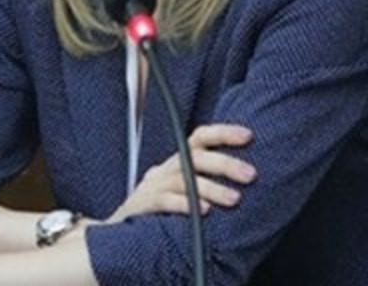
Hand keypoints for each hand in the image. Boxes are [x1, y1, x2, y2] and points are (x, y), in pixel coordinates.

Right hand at [107, 123, 255, 221]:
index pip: (199, 138)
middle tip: (250, 174)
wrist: (117, 235)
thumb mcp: (181, 192)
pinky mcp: (143, 205)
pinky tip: (204, 212)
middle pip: (195, 156)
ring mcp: (153, 186)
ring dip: (211, 187)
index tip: (248, 135)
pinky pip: (165, 201)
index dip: (222, 133)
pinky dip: (185, 204)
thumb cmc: (159, 214)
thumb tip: (247, 184)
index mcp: (177, 164)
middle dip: (225, 163)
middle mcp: (165, 170)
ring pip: (183, 179)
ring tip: (234, 199)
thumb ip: (205, 184)